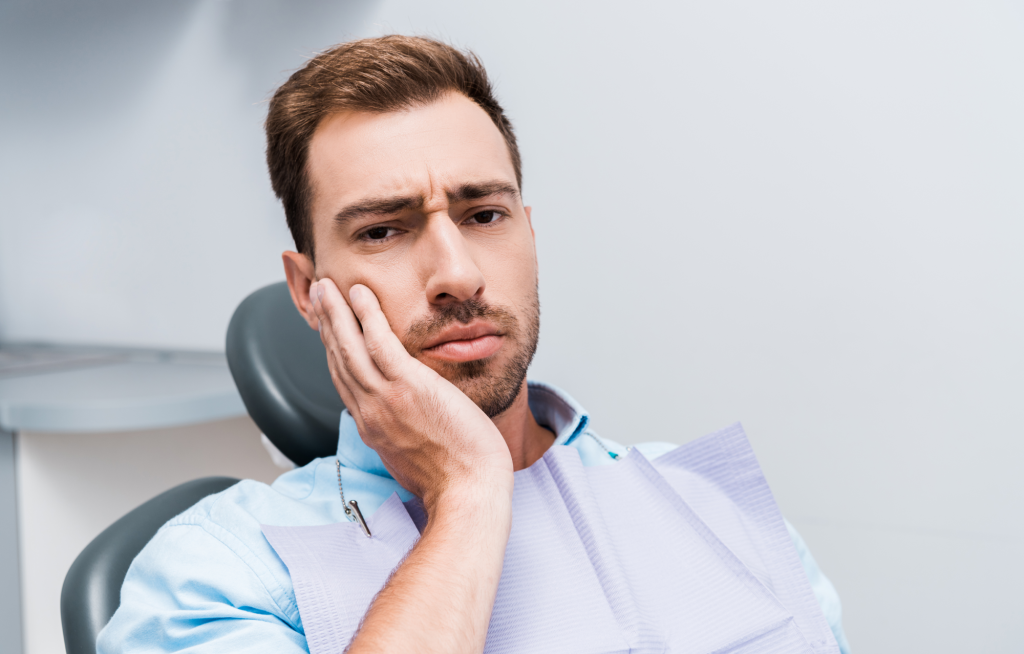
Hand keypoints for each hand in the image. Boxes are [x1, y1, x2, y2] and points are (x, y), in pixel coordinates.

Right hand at [308, 278, 513, 510]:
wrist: (468, 492)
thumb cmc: (455, 480)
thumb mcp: (416, 458)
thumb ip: (405, 436)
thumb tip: (409, 427)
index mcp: (373, 428)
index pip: (346, 382)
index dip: (334, 352)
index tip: (329, 331)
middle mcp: (370, 412)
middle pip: (339, 360)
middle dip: (327, 325)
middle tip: (319, 297)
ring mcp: (385, 399)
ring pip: (349, 347)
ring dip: (336, 313)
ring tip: (328, 286)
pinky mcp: (407, 387)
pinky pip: (378, 343)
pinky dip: (365, 315)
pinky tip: (359, 294)